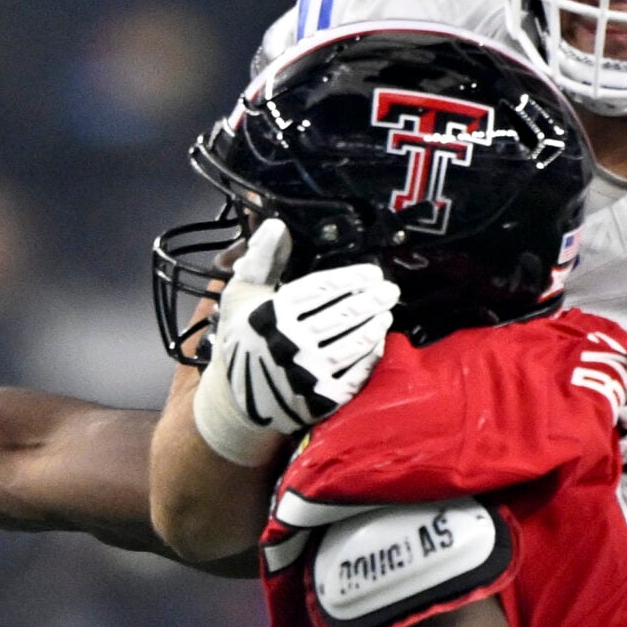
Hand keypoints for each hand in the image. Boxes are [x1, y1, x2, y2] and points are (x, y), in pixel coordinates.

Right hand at [192, 219, 398, 465]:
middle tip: (390, 290)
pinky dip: (369, 358)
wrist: (237, 399)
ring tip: (385, 313)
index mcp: (270, 314)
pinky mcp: (319, 400)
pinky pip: (354, 376)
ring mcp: (306, 375)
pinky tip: (377, 344)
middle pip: (342, 315)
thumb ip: (260, 259)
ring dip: (374, 326)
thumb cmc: (242, 338)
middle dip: (371, 300)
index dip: (351, 278)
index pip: (321, 290)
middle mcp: (289, 344)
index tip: (372, 273)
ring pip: (352, 344)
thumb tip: (275, 226)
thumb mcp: (241, 294)